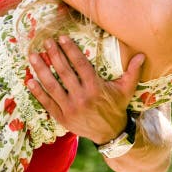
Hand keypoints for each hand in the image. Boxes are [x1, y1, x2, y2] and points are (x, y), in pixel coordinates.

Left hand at [27, 36, 144, 144]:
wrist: (110, 134)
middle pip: (64, 72)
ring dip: (41, 70)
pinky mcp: (62, 118)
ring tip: (32, 56)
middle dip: (54, 55)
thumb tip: (142, 54)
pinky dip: (37, 92)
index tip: (61, 38)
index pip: (80, 64)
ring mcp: (70, 108)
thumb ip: (133, 71)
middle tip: (45, 41)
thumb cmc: (117, 107)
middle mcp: (82, 97)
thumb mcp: (126, 90)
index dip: (70, 50)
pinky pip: (47, 103)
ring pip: (52, 86)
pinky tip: (29, 80)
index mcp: (96, 87)